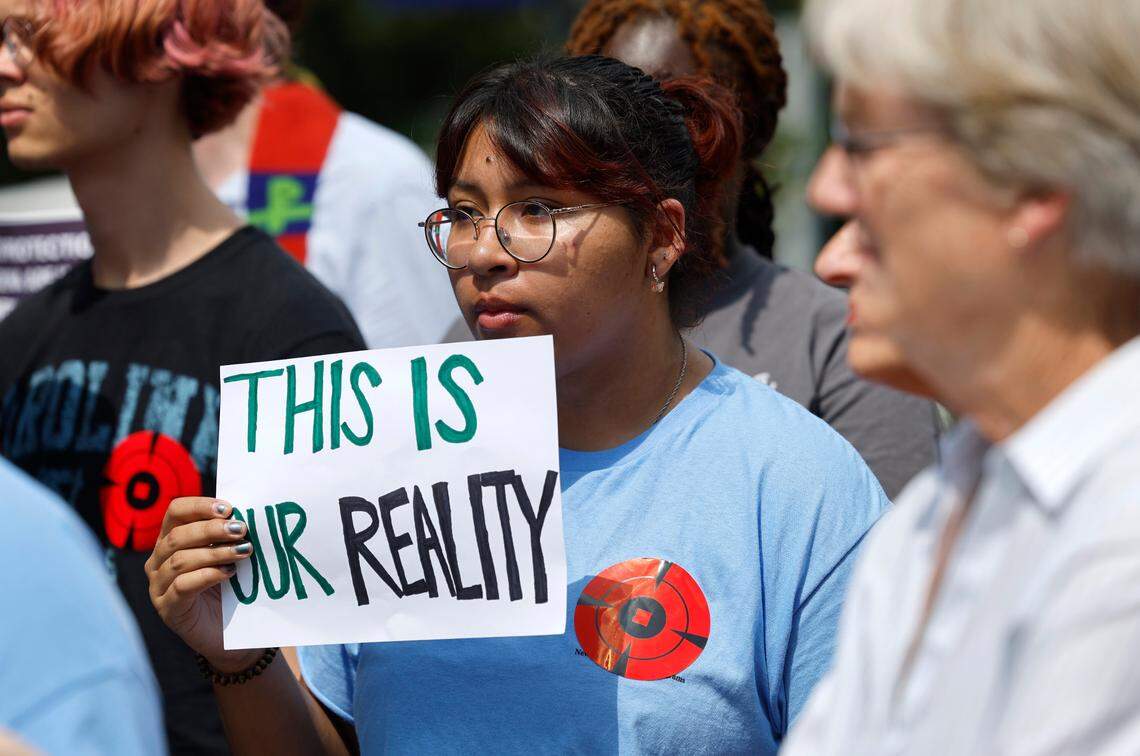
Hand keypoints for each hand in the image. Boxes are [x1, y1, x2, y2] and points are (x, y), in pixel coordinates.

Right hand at [146, 497, 260, 672]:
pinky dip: (207, 575)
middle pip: (177, 536)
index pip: (175, 512)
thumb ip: (226, 536)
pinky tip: (228, 573)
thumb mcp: (226, 556)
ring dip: (215, 552)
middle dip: (212, 529)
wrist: (228, 632)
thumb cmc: (227, 588)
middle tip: (241, 529)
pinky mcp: (167, 608)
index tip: (229, 508)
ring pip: (180, 560)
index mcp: (170, 540)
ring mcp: (158, 586)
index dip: (200, 506)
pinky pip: (182, 586)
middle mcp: (158, 561)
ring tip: (242, 551)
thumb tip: (243, 514)